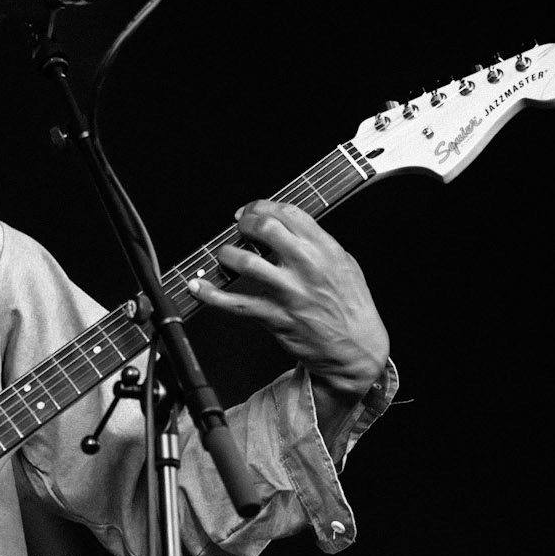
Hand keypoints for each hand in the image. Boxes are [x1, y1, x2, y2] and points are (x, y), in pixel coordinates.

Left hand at [188, 199, 389, 398]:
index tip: (251, 211)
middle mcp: (307, 267)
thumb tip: (287, 226)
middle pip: (266, 228)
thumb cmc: (350, 307)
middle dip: (245, 223)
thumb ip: (318, 243)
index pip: (288, 213)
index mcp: (325, 249)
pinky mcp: (275, 318)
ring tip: (226, 255)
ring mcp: (289, 293)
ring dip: (227, 254)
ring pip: (246, 262)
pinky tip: (198, 287)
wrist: (356, 348)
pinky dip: (211, 295)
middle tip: (239, 228)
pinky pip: (235, 304)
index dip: (262, 207)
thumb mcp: (345, 264)